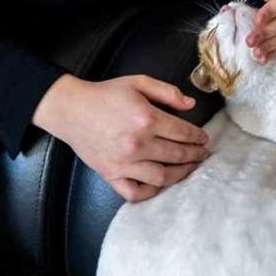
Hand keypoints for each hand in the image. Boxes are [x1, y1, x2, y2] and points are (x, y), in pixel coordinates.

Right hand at [32, 74, 209, 202]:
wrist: (71, 109)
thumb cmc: (104, 95)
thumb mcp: (138, 82)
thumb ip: (167, 91)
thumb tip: (190, 105)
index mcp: (146, 118)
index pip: (183, 133)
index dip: (198, 137)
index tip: (204, 139)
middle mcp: (137, 144)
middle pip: (177, 155)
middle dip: (195, 155)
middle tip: (203, 155)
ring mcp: (124, 163)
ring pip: (162, 177)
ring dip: (180, 174)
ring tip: (189, 169)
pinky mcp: (111, 174)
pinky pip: (135, 193)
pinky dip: (150, 192)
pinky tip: (159, 184)